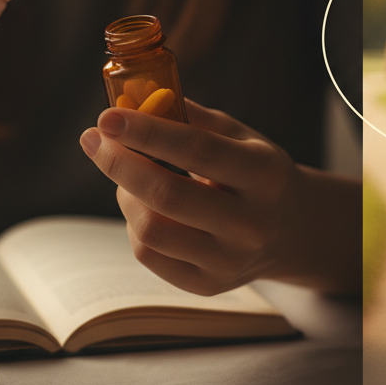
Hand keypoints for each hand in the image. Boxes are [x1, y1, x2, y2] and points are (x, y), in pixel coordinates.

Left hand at [80, 99, 336, 296]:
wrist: (291, 230)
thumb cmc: (256, 172)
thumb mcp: (240, 136)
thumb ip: (192, 118)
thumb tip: (134, 99)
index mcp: (265, 175)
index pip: (198, 151)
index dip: (147, 132)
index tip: (108, 117)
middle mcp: (251, 223)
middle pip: (167, 194)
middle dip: (119, 163)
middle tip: (94, 140)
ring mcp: (230, 261)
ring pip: (150, 229)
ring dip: (124, 194)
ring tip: (127, 175)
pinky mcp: (207, 285)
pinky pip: (148, 254)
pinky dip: (134, 223)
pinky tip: (143, 206)